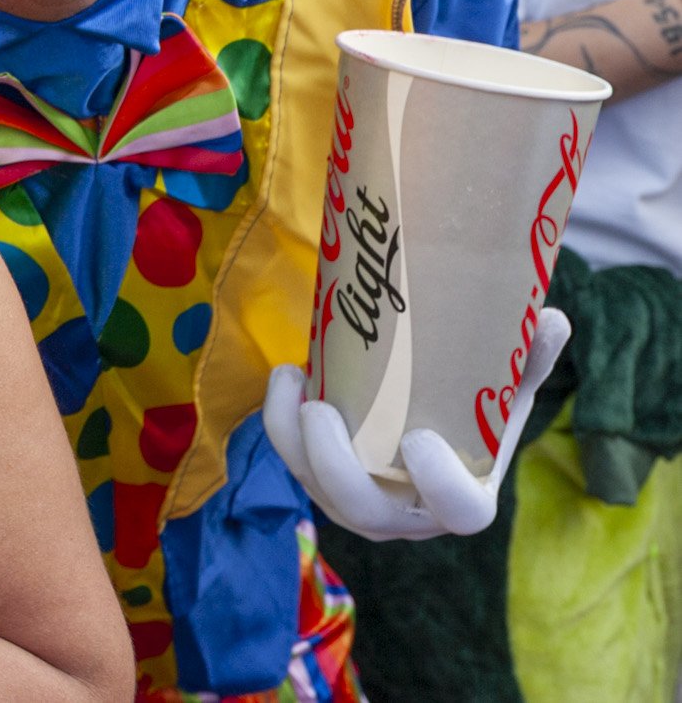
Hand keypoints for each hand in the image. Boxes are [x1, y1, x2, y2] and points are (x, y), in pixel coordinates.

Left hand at [265, 307, 569, 538]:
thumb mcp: (505, 388)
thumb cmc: (472, 413)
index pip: (460, 512)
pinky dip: (279, 423)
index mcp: (464, 497)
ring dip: (292, 439)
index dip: (440, 486)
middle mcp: (408, 513)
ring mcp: (360, 504)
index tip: (420, 438)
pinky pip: (293, 463)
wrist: (432, 423)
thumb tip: (554, 319)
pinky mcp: (323, 482)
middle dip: (334, 466)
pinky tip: (287, 376)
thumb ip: (530, 359)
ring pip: (317, 488)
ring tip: (290, 380)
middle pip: (365, 512)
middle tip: (318, 409)